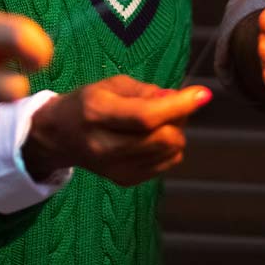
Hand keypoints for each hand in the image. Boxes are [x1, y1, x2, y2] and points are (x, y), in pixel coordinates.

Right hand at [22, 75, 210, 186]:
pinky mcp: (124, 180)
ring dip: (175, 133)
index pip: (145, 116)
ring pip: (170, 152)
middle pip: (161, 139)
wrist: (60, 136)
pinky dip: (169, 147)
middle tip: (173, 106)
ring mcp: (114, 168)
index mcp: (97, 113)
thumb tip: (180, 99)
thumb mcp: (113, 85)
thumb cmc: (90, 102)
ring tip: (159, 121)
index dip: (179, 106)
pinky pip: (167, 163)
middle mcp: (104, 146)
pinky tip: (152, 137)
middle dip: (179, 120)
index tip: (204, 94)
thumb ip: (147, 91)